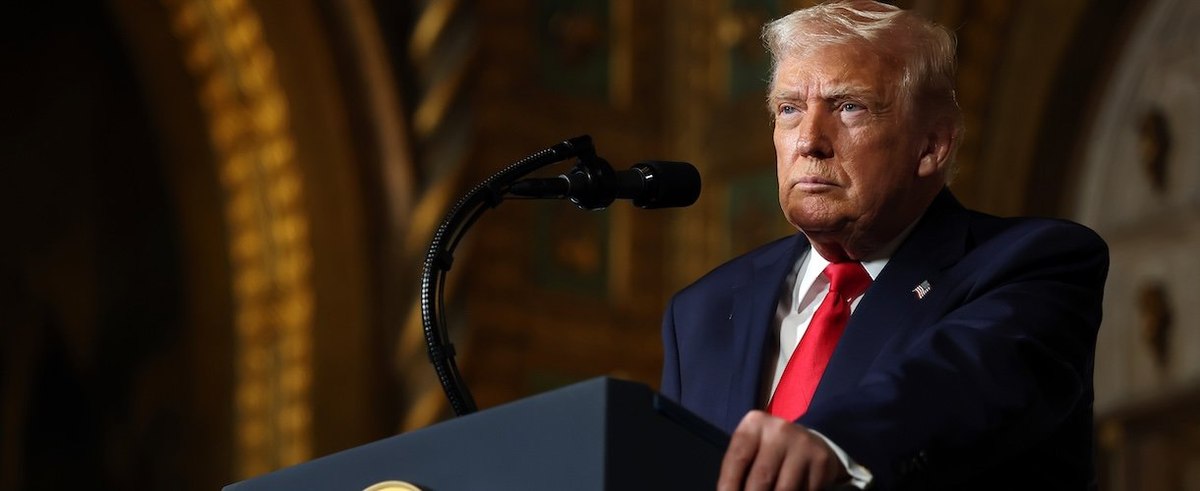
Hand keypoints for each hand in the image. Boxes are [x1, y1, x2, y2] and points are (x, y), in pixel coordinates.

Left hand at [718, 410, 849, 490]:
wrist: (808, 442)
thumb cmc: (768, 451)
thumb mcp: (751, 450)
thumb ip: (739, 470)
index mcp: (754, 424)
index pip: (737, 459)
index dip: (729, 485)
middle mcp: (779, 430)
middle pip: (761, 478)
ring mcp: (802, 444)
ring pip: (784, 490)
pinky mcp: (820, 461)